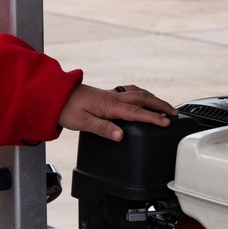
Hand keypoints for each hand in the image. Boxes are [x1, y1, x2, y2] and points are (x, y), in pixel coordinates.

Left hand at [58, 83, 178, 141]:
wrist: (52, 95)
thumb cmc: (65, 109)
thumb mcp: (82, 122)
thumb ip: (102, 129)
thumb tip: (121, 135)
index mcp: (108, 105)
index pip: (136, 112)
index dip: (153, 118)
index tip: (167, 123)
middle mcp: (111, 97)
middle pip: (142, 98)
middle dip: (160, 105)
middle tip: (175, 113)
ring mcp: (109, 94)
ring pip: (136, 93)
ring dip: (152, 98)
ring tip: (163, 105)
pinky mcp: (105, 94)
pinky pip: (128, 92)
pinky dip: (140, 94)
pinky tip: (140, 98)